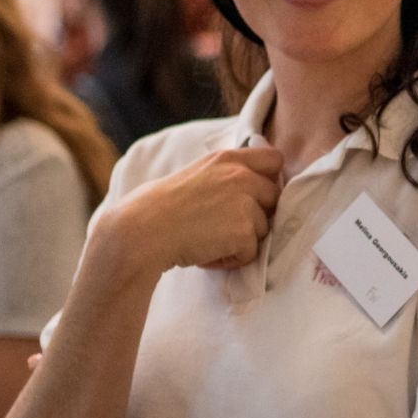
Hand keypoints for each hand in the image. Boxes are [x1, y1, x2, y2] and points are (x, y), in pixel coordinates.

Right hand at [94, 146, 282, 283]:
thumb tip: (250, 189)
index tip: (254, 194)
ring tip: (208, 240)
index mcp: (228, 158)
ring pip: (264, 228)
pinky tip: (206, 253)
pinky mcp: (244, 231)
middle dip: (256, 214)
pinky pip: (251, 252)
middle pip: (274, 197)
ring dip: (241, 240)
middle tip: (223, 225)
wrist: (142, 231)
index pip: (274, 159)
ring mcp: (245, 203)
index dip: (269, 178)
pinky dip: (232, 259)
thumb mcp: (197, 175)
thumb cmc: (160, 206)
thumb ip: (226, 176)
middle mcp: (241, 175)